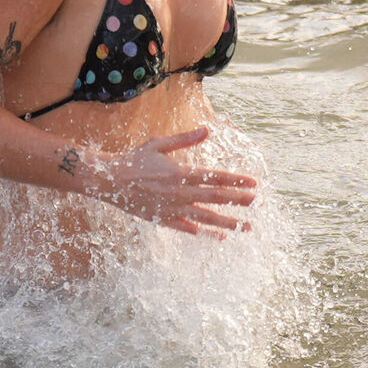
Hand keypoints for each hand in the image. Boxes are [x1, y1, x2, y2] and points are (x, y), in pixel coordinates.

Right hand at [90, 127, 256, 237]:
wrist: (109, 181)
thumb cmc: (134, 159)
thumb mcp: (159, 144)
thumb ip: (185, 139)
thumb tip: (207, 130)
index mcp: (181, 173)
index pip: (215, 177)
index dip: (236, 181)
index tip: (254, 183)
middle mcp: (180, 193)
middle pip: (215, 197)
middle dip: (239, 200)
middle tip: (258, 202)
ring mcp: (172, 208)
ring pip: (206, 217)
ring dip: (228, 222)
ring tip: (246, 227)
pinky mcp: (163, 219)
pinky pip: (188, 228)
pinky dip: (204, 232)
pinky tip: (220, 236)